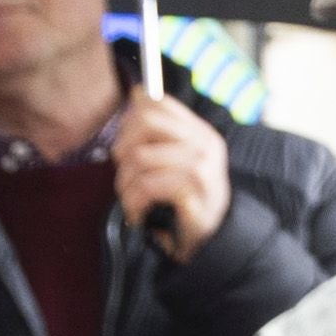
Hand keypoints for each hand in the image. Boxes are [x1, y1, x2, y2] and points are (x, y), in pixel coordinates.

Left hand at [115, 85, 231, 257]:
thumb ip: (160, 130)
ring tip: (130, 197)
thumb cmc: (188, 201)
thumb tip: (137, 93)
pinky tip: (137, 211)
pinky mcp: (193, 194)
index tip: (127, 144)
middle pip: (146, 121)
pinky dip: (134, 201)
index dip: (132, 119)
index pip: (159, 103)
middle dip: (124, 146)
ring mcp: (201, 169)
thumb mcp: (178, 160)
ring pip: (141, 157)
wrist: (212, 242)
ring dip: (125, 182)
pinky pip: (148, 185)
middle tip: (124, 170)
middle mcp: (204, 146)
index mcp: (200, 133)